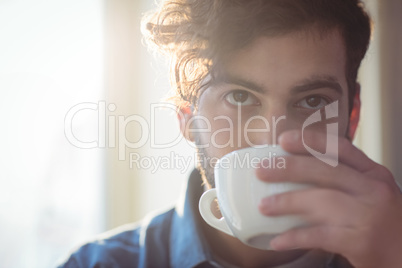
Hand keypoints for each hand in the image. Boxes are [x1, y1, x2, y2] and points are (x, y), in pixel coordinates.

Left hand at [257, 130, 401, 267]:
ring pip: (320, 201)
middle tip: (261, 170)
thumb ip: (343, 180)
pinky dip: (295, 237)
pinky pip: (320, 235)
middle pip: (325, 170)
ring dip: (287, 202)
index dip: (310, 141)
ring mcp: (368, 215)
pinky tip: (278, 240)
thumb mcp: (370, 193)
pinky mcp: (360, 241)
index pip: (341, 148)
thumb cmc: (380, 222)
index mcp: (373, 173)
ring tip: (263, 206)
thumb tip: (295, 172)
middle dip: (289, 168)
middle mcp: (372, 189)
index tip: (283, 139)